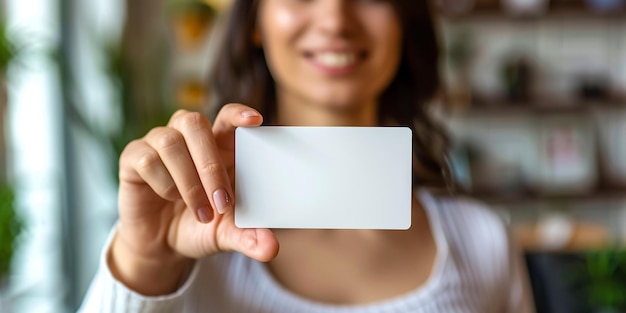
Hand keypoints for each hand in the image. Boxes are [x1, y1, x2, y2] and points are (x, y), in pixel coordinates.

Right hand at [110, 104, 278, 294]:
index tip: (256, 120)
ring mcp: (158, 144)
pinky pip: (147, 158)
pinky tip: (170, 198)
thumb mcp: (226, 234)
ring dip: (189, 181)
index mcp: (218, 145)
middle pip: (195, 123)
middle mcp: (187, 137)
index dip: (238, 113)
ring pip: (171, 142)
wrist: (162, 245)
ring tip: (200, 213)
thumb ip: (248, 237)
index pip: (227, 116)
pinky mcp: (134, 158)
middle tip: (223, 203)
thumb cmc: (200, 226)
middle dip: (210, 164)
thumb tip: (270, 248)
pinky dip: (164, 182)